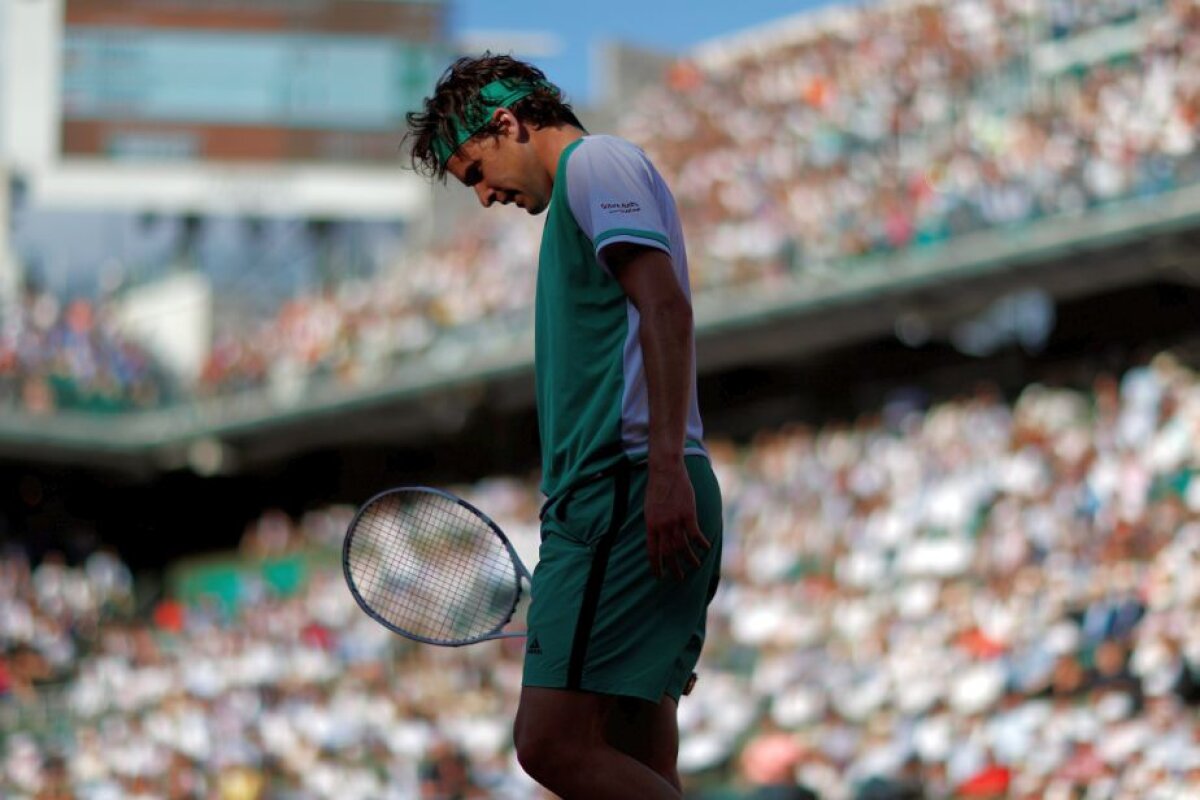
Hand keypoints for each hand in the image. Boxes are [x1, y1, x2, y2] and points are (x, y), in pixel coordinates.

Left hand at [644, 460, 710, 579]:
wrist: (665, 470)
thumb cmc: (656, 487)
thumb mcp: (649, 508)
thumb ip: (654, 524)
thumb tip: (657, 538)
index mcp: (650, 525)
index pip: (652, 552)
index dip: (656, 566)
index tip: (659, 576)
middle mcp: (662, 526)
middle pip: (669, 553)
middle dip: (674, 568)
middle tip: (679, 577)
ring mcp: (675, 520)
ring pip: (683, 546)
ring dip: (690, 559)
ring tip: (694, 566)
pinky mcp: (688, 514)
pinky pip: (695, 534)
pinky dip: (701, 543)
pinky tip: (706, 548)